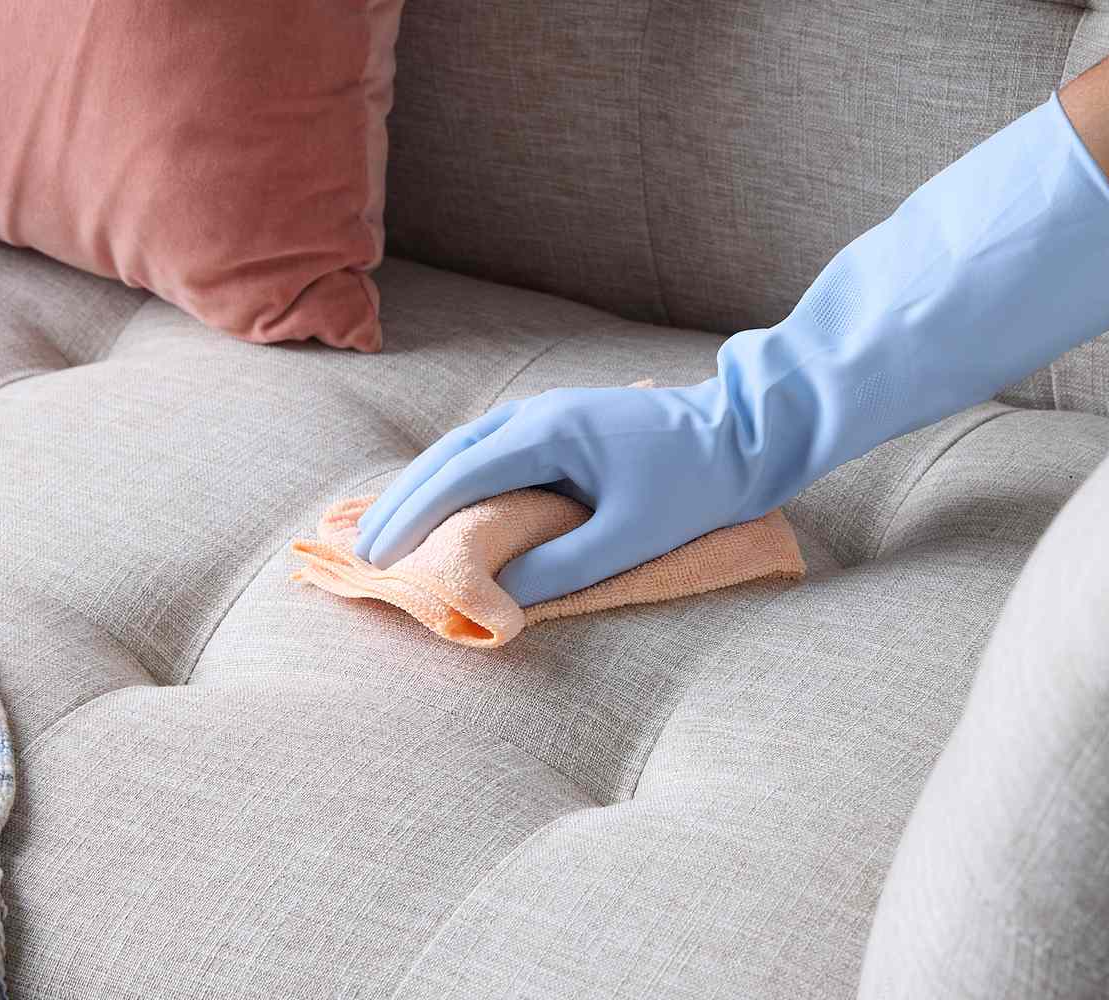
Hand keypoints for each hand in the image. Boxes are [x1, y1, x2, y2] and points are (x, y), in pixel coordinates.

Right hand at [352, 378, 771, 606]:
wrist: (746, 433)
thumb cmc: (695, 484)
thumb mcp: (629, 536)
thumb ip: (561, 568)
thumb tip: (502, 597)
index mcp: (548, 432)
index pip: (459, 473)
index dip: (414, 517)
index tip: (379, 557)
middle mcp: (537, 414)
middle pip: (449, 455)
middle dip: (402, 502)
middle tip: (362, 550)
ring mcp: (548, 413)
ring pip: (466, 449)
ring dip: (424, 488)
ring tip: (387, 530)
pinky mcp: (562, 425)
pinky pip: (491, 450)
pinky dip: (456, 479)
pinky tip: (444, 505)